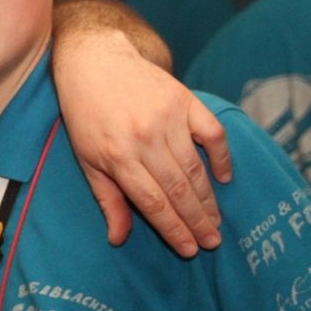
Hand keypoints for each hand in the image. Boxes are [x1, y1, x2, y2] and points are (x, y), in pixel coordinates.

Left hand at [53, 31, 230, 256]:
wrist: (94, 61)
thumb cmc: (86, 114)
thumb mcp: (87, 159)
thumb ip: (108, 199)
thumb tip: (119, 239)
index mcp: (118, 156)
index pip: (153, 203)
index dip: (174, 230)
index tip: (190, 249)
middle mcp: (145, 138)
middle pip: (178, 189)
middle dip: (197, 221)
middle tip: (213, 242)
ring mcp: (168, 118)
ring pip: (196, 167)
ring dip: (209, 198)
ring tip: (216, 220)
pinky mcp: (184, 99)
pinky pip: (213, 133)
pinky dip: (222, 156)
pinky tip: (224, 177)